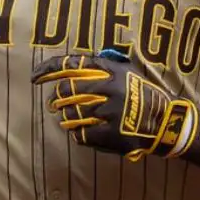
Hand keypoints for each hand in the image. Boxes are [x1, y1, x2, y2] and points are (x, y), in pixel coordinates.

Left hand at [31, 49, 196, 161]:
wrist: (166, 122)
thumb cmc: (143, 95)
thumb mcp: (127, 72)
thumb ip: (103, 66)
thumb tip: (72, 64)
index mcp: (111, 70)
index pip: (70, 64)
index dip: (47, 69)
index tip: (34, 77)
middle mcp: (109, 88)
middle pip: (65, 91)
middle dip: (55, 99)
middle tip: (53, 104)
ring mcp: (110, 112)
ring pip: (70, 115)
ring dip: (65, 119)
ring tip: (69, 119)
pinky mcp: (111, 134)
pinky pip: (81, 135)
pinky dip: (78, 135)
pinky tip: (85, 132)